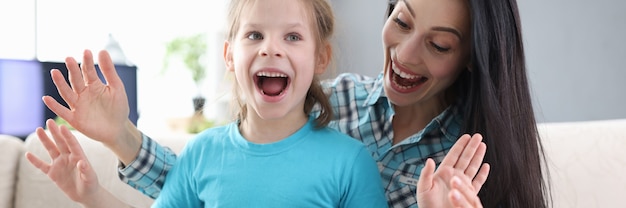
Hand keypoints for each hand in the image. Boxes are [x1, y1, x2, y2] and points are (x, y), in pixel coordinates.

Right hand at [25, 119, 131, 207]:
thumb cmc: (91, 184)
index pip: (73, 144)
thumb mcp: (90, 178)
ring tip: (38, 129)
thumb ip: (86, 170)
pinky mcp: (53, 173)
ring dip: (45, 140)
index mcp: (79, 156)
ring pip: (51, 150)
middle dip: (55, 132)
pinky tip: (27, 154)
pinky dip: (35, 161)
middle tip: (49, 121)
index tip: (62, 126)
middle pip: (60, 142)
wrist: (85, 194)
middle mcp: (68, 157)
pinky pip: (42, 166)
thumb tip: (81, 162)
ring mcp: (60, 164)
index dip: (68, 135)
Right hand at [43, 49, 140, 163]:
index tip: (86, 51)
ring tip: (55, 72)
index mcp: (93, 85)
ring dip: (60, 84)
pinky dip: (55, 106)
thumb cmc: (118, 107)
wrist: (118, 129)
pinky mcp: (75, 119)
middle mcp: (83, 94)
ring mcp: (78, 106)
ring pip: (67, 93)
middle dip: (73, 70)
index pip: (88, 72)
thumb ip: (109, 71)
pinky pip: (63, 112)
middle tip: (69, 59)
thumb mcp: (116, 88)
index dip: (87, 62)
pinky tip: (46, 98)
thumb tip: (102, 50)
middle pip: (76, 81)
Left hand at [416, 133, 489, 207]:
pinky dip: (482, 175)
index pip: (454, 155)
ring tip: (483, 145)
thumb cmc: (426, 204)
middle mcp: (454, 176)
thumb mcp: (423, 188)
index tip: (467, 136)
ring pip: (472, 167)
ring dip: (478, 157)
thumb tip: (430, 160)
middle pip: (465, 158)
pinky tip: (486, 166)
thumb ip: (426, 174)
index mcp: (443, 172)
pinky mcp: (467, 194)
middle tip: (478, 136)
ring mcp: (461, 184)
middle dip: (472, 147)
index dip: (460, 145)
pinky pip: (477, 182)